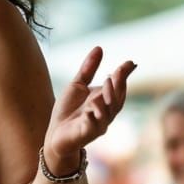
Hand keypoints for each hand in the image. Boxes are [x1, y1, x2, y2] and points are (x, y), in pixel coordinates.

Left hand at [42, 47, 132, 176]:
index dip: (124, 76)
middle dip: (117, 87)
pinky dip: (92, 119)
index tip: (129, 63)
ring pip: (107, 114)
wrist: (55, 134)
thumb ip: (89, 69)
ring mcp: (96, 125)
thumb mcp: (77, 85)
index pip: (118, 88)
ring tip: (104, 86)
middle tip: (114, 74)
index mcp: (105, 101)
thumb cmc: (68, 111)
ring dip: (107, 101)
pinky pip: (91, 127)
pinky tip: (90, 111)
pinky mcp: (84, 135)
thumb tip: (99, 48)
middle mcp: (105, 114)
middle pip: (116, 100)